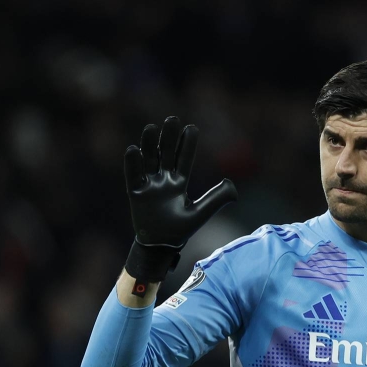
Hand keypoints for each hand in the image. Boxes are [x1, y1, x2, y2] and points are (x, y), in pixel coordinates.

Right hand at [122, 116, 236, 284]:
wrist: (161, 246)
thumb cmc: (181, 230)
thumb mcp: (201, 213)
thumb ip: (216, 199)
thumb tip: (233, 185)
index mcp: (180, 183)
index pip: (184, 159)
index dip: (187, 144)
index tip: (191, 127)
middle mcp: (164, 180)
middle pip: (166, 154)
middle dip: (169, 138)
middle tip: (172, 119)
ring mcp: (149, 185)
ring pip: (149, 160)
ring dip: (150, 145)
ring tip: (151, 128)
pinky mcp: (136, 193)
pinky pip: (134, 175)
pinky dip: (133, 164)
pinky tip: (134, 149)